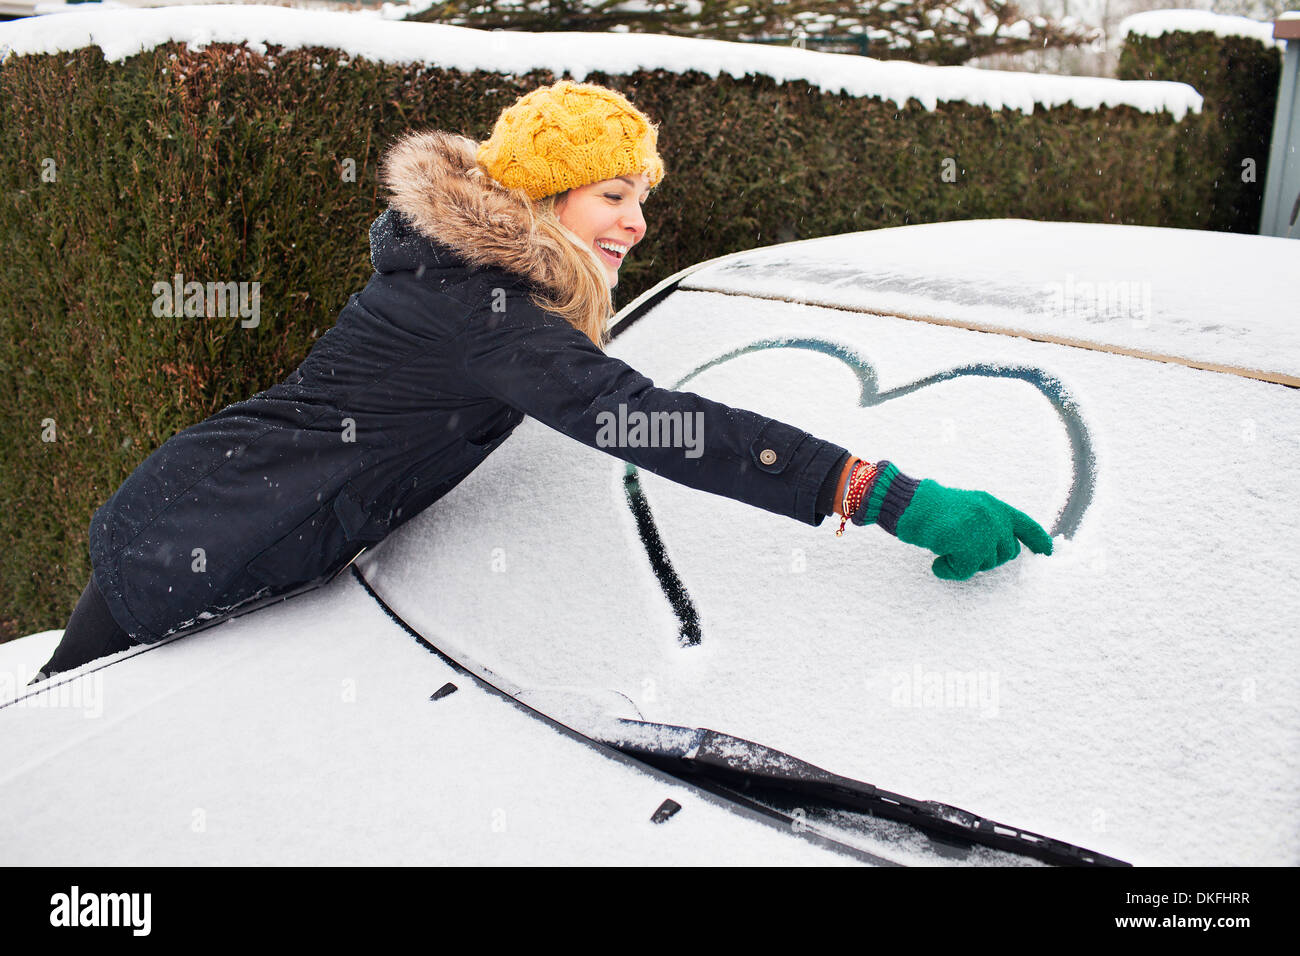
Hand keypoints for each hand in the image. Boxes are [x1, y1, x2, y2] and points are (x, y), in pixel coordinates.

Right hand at [852, 461, 1052, 579]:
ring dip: (965, 564)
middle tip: (960, 551)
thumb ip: (987, 523)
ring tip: (945, 550)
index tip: (1048, 552)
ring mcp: (982, 528)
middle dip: (987, 558)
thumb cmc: (930, 509)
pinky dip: (950, 571)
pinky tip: (937, 562)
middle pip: (1007, 553)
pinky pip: (966, 571)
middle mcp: (993, 515)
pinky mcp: (968, 543)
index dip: (1039, 540)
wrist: (909, 504)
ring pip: (987, 563)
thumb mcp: (967, 508)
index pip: (1025, 524)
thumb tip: (1004, 550)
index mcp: (993, 505)